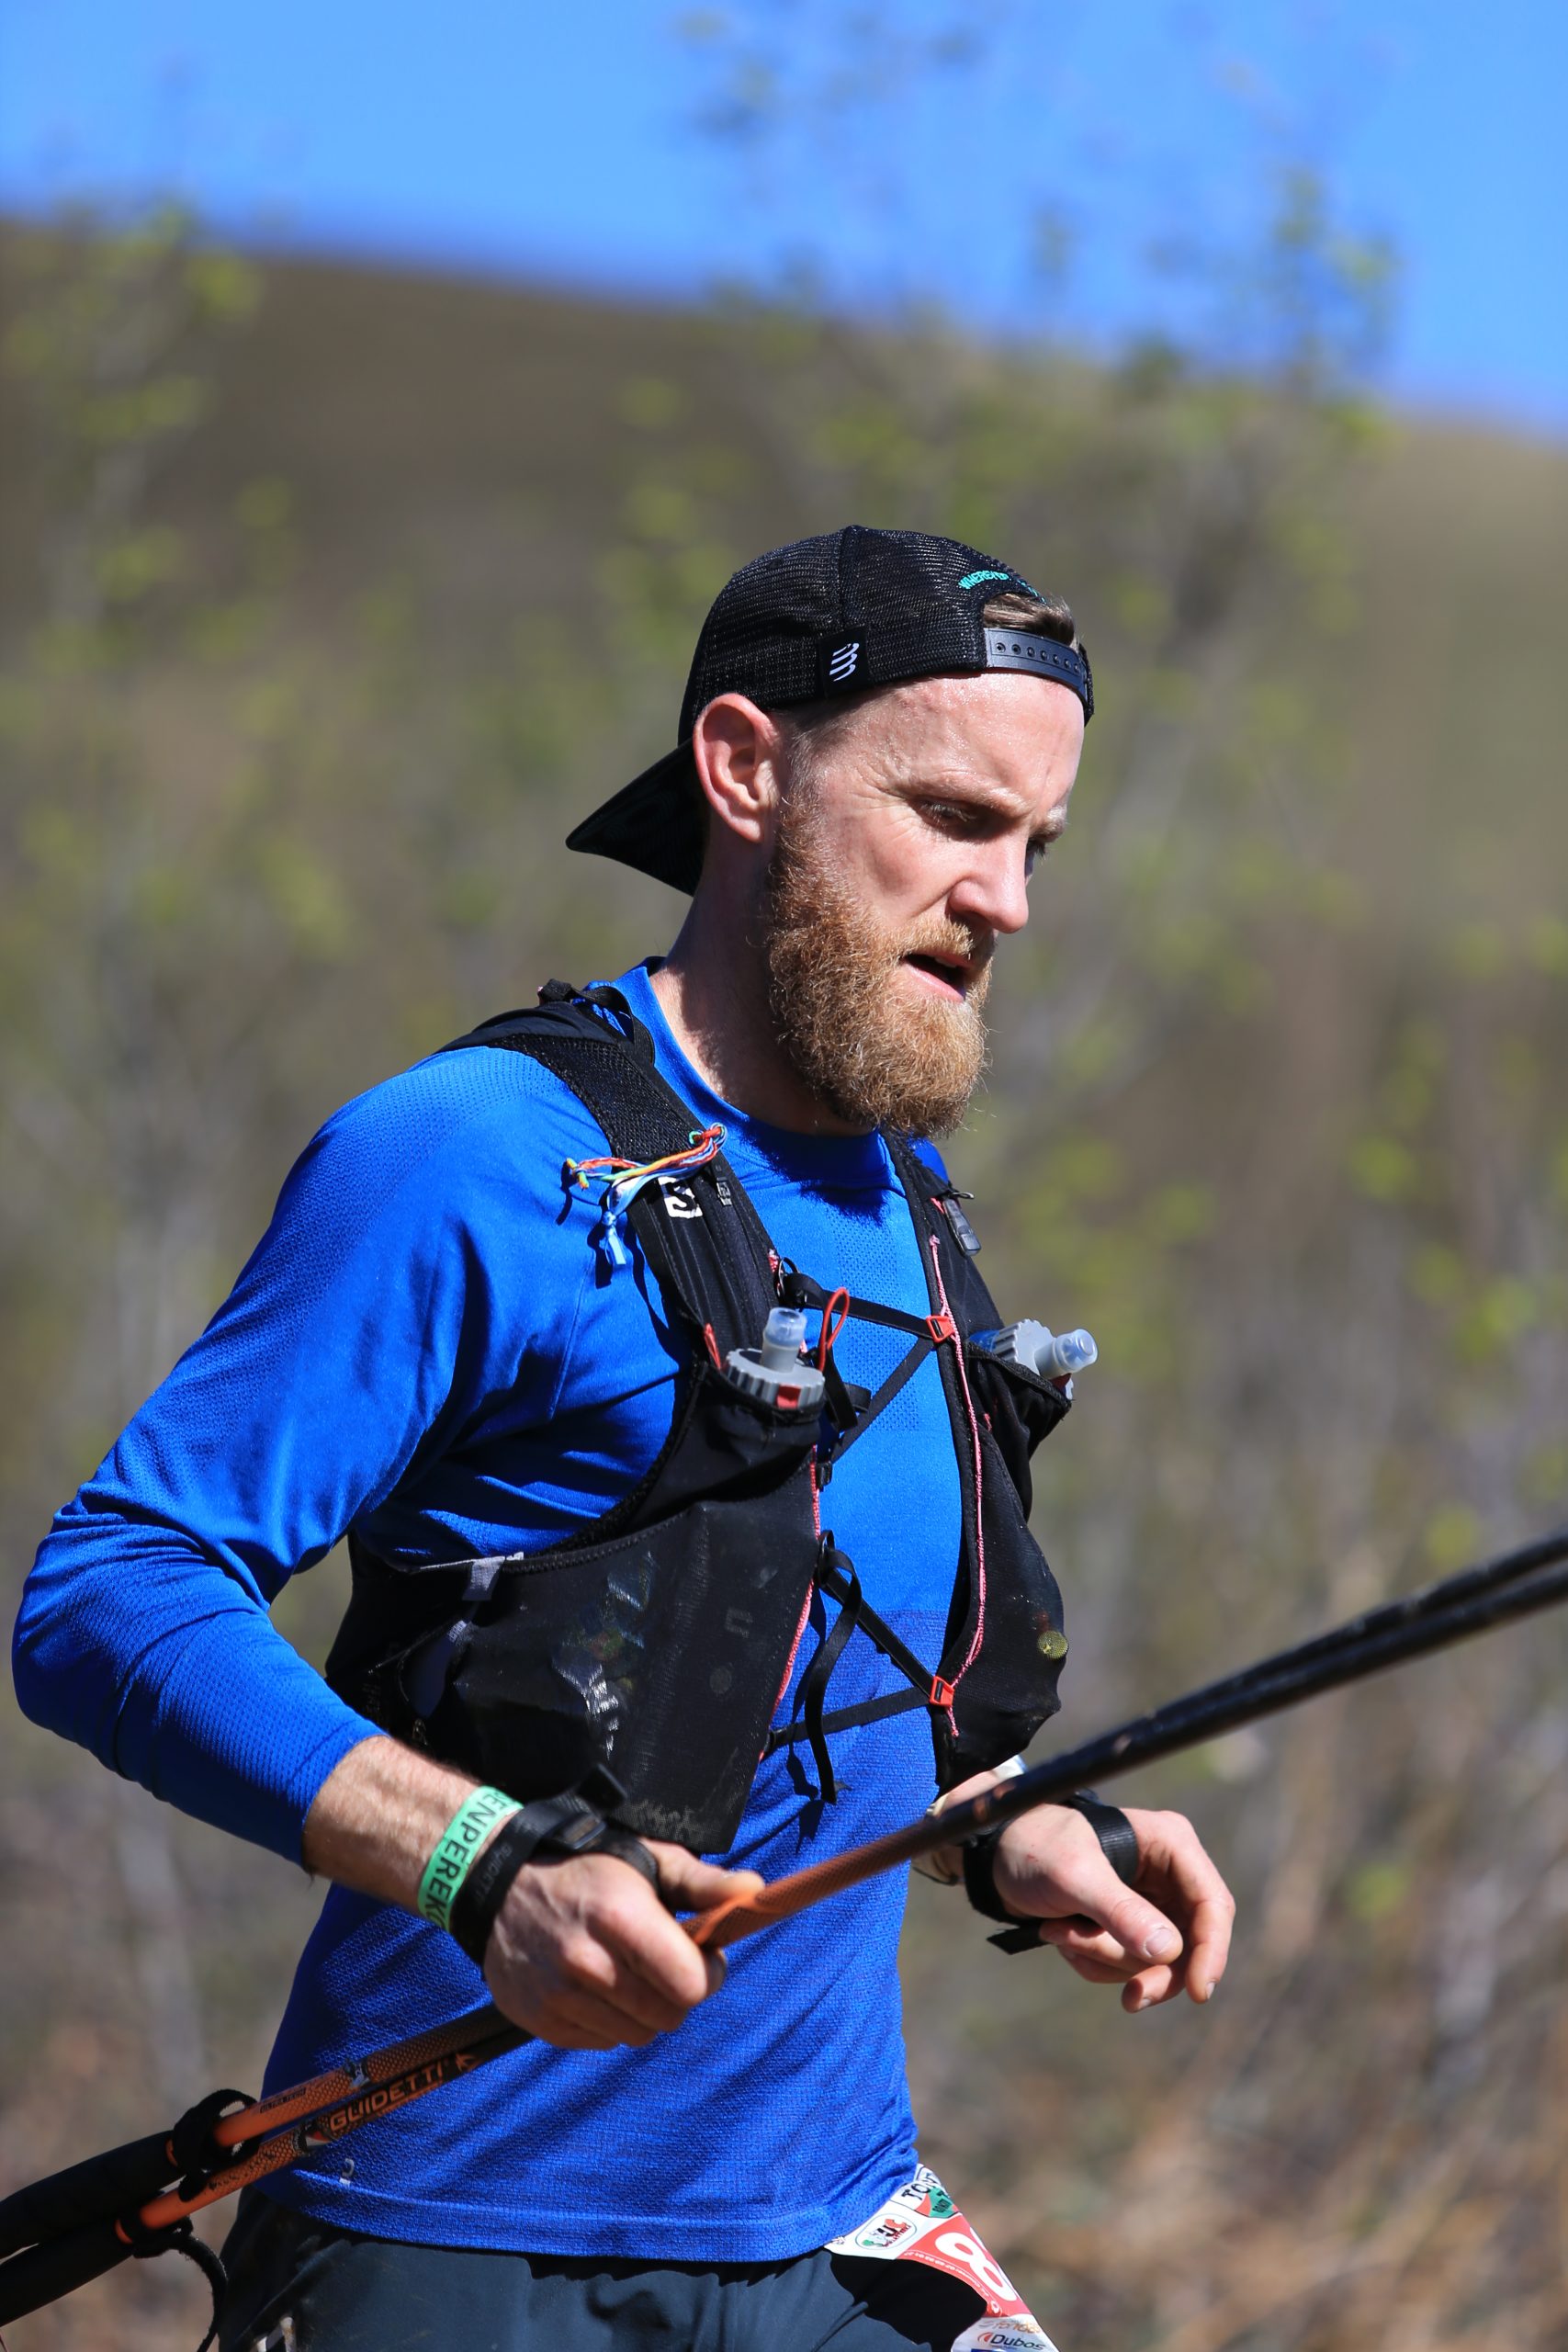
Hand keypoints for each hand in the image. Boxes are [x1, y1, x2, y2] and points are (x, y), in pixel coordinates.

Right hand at [483, 1840, 763, 2048]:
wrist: (497, 1885)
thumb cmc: (587, 1867)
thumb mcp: (646, 1860)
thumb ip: (703, 1883)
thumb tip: (755, 1892)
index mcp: (620, 1918)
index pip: (691, 1985)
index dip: (708, 1973)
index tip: (702, 1954)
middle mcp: (587, 1963)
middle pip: (669, 2017)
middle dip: (678, 1993)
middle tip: (663, 1962)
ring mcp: (558, 1996)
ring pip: (637, 2035)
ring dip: (644, 2009)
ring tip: (627, 1970)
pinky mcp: (538, 2020)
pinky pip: (601, 2041)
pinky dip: (608, 2020)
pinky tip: (594, 1984)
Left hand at [991, 1804, 1233, 2013]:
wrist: (997, 1856)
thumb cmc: (1035, 1849)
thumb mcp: (1073, 1877)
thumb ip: (1120, 1911)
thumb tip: (1169, 1951)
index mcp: (1170, 1844)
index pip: (1212, 1904)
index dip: (1211, 1951)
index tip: (1197, 1992)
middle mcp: (1170, 1873)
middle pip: (1190, 1944)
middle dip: (1150, 1970)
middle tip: (1128, 2001)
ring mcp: (1152, 1901)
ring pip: (1156, 1961)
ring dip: (1106, 1959)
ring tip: (1058, 1932)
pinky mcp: (1129, 1925)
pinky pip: (1129, 1966)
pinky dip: (1095, 1961)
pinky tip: (1061, 1935)